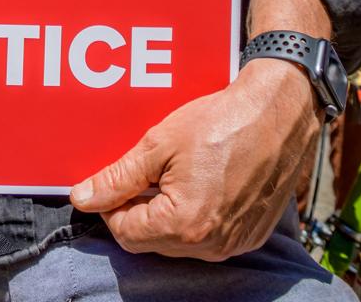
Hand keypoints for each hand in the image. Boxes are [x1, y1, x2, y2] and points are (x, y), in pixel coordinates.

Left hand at [70, 58, 321, 259]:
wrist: (277, 114)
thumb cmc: (220, 122)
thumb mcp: (159, 143)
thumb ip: (118, 177)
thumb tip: (83, 198)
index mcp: (182, 224)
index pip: (125, 233)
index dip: (112, 206)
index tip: (115, 181)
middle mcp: (210, 245)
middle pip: (151, 241)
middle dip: (138, 210)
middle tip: (145, 172)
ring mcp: (234, 244)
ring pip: (180, 242)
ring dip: (167, 214)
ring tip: (174, 172)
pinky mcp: (251, 236)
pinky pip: (209, 238)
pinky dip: (196, 216)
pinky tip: (200, 182)